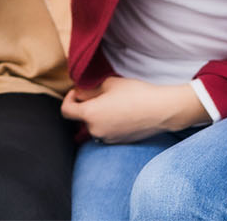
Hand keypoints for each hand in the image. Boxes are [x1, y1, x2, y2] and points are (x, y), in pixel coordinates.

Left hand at [60, 77, 206, 143]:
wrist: (161, 110)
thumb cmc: (135, 93)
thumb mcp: (108, 84)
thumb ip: (88, 90)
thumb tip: (79, 94)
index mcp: (90, 114)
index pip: (66, 111)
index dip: (68, 98)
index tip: (78, 92)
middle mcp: (96, 130)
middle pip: (81, 118)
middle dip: (86, 105)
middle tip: (100, 93)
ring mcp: (108, 139)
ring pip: (94, 125)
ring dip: (98, 115)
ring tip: (114, 103)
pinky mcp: (119, 142)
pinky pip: (106, 131)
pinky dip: (108, 122)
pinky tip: (122, 113)